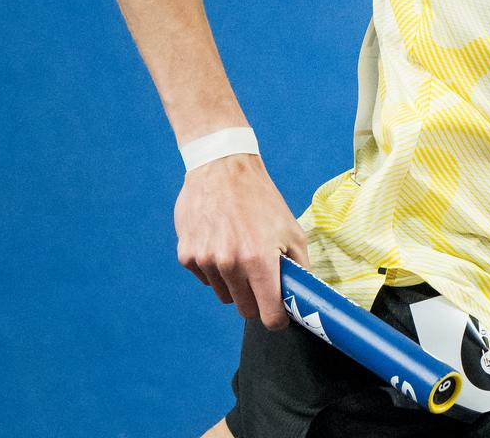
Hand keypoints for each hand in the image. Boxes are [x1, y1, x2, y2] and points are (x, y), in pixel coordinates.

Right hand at [174, 154, 309, 328]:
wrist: (223, 170)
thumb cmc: (262, 201)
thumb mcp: (291, 230)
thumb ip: (299, 266)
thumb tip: (303, 295)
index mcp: (259, 259)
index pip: (267, 313)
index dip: (277, 320)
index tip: (281, 318)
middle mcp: (229, 264)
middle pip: (245, 310)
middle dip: (258, 301)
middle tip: (264, 280)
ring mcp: (205, 261)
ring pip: (225, 296)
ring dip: (236, 284)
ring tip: (242, 253)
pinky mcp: (187, 256)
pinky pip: (206, 280)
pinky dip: (216, 271)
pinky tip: (222, 244)